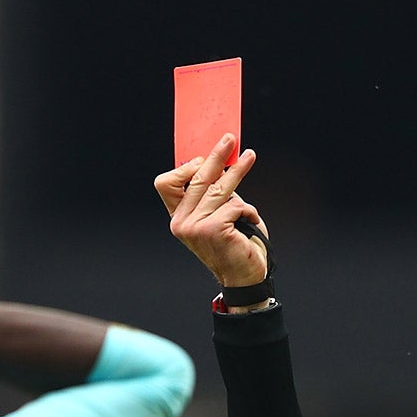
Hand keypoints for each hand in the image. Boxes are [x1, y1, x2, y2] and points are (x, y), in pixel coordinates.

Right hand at [155, 134, 269, 287]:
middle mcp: (181, 223)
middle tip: (230, 138)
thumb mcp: (219, 213)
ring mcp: (195, 227)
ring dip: (237, 171)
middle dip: (216, 155)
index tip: (203, 158)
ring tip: (250, 156)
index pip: (165, 183)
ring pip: (219, 188)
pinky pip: (235, 206)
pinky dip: (248, 212)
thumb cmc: (234, 244)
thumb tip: (218, 158)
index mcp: (178, 217)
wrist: (244, 278)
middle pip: (197, 178)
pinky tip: (251, 222)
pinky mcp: (213, 230)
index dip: (184, 167)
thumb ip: (213, 192)